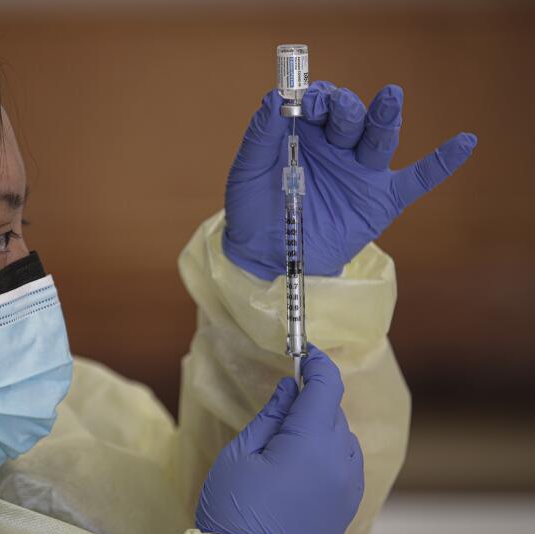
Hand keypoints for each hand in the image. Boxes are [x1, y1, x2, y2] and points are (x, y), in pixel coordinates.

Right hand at [195, 346, 362, 533]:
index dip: (316, 362)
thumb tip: (288, 389)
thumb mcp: (241, 455)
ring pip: (342, 437)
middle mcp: (341, 462)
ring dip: (321, 426)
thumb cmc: (235, 511)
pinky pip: (346, 463)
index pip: (327, 386)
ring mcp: (349, 486)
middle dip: (311, 399)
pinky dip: (329, 451)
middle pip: (334, 412)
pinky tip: (301, 463)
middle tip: (280, 404)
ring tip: (287, 440)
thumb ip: (271, 416)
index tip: (303, 351)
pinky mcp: (348, 506)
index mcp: (312, 444)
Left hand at [223, 81, 476, 278]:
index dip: (320, 98)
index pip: (322, 105)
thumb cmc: (252, 210)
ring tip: (391, 98)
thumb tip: (273, 97)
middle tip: (336, 108)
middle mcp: (337, 148)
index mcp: (306, 134)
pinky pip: (416, 180)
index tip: (310, 102)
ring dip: (385, 118)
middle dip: (346, 108)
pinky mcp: (379, 201)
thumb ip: (260, 136)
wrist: (264, 257)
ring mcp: (360, 173)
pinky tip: (464, 143)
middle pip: (352, 117)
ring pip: (380, 139)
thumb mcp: (247, 171)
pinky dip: (441, 163)